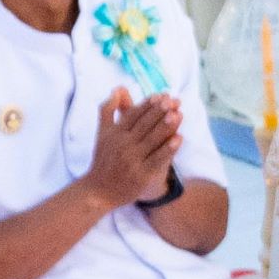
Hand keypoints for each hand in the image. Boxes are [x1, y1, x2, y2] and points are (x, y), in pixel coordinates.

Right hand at [88, 83, 188, 205]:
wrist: (99, 190)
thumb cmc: (104, 159)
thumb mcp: (103, 133)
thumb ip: (108, 110)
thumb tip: (118, 88)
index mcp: (114, 133)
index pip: (133, 115)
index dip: (148, 104)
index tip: (161, 95)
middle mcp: (122, 145)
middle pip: (144, 125)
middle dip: (159, 111)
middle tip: (172, 100)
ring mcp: (132, 160)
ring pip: (152, 140)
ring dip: (165, 126)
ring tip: (178, 114)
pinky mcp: (142, 175)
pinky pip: (157, 159)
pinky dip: (168, 149)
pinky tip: (179, 138)